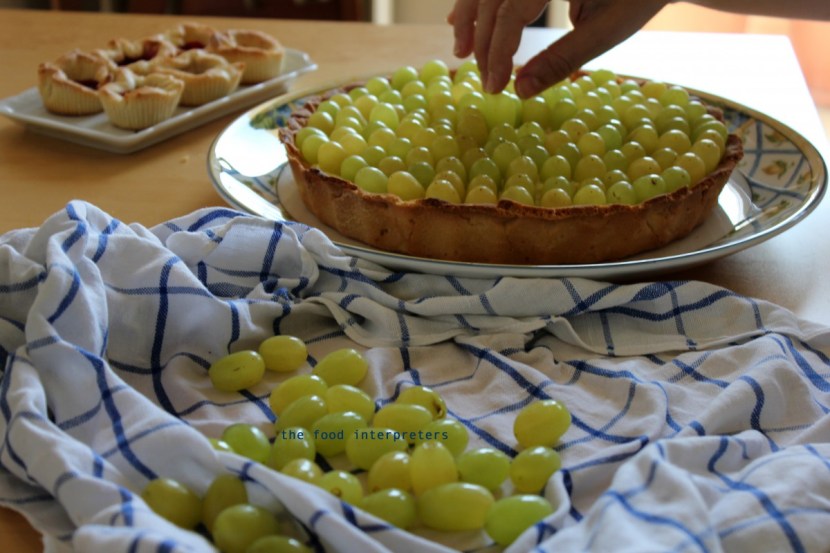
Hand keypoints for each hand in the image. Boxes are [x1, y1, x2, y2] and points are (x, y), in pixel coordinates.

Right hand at [449, 0, 669, 98]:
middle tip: (485, 79)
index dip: (499, 49)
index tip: (494, 86)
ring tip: (461, 51)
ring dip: (469, 17)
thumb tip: (520, 91)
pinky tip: (459, 19)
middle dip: (483, 39)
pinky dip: (478, 1)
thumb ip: (562, 59)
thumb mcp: (606, 29)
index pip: (512, 10)